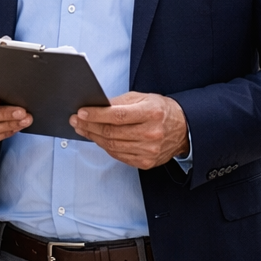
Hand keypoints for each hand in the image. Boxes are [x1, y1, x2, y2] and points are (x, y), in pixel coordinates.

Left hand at [69, 92, 188, 169]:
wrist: (184, 129)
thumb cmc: (162, 111)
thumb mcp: (144, 98)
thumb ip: (120, 102)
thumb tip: (97, 106)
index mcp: (151, 113)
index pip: (118, 115)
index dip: (97, 115)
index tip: (81, 113)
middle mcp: (151, 133)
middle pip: (112, 132)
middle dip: (89, 126)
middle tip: (76, 121)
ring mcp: (149, 150)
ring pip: (113, 146)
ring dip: (94, 137)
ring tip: (83, 129)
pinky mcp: (146, 162)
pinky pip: (119, 155)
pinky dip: (106, 147)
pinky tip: (98, 139)